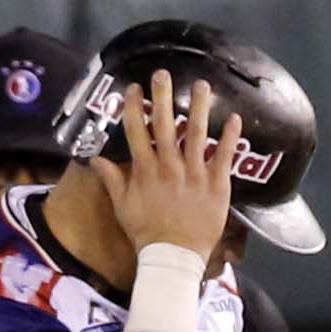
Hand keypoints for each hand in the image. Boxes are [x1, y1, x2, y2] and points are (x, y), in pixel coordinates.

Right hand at [93, 71, 240, 261]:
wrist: (173, 258)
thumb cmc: (146, 233)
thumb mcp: (122, 206)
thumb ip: (111, 179)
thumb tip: (95, 159)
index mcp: (145, 170)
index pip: (137, 131)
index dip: (134, 107)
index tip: (134, 87)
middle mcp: (169, 167)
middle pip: (164, 125)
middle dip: (162, 97)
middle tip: (163, 73)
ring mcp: (194, 174)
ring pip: (196, 134)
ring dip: (199, 107)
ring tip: (202, 85)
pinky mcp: (216, 185)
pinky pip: (224, 157)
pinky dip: (230, 137)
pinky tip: (235, 118)